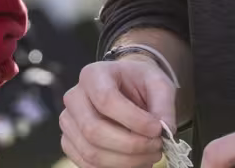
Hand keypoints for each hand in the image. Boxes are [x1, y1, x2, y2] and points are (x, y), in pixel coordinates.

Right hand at [60, 57, 178, 167]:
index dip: (133, 120)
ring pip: (91, 152)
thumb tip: (165, 130)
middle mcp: (74, 98)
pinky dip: (114, 167)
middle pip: (94, 130)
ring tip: (149, 155)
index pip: (106, 100)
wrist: (125, 87)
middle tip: (157, 147)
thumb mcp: (158, 83)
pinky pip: (87, 164)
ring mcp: (68, 122)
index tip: (157, 130)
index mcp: (93, 75)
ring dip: (125, 161)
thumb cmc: (139, 83)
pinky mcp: (69, 143)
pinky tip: (134, 161)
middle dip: (131, 145)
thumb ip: (164, 105)